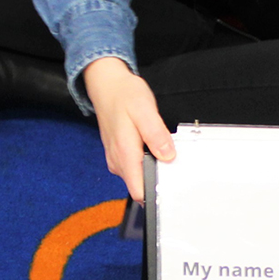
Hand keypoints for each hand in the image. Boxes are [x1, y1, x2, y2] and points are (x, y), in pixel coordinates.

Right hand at [82, 57, 173, 201]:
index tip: (171, 187)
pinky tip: (150, 145)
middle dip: (158, 178)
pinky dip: (146, 160)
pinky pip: (135, 167)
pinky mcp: (118, 155)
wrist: (107, 85)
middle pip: (141, 186)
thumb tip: (167, 156)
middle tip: (170, 157)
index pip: (139, 192)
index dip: (156, 193)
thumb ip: (156, 134)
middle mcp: (118, 161)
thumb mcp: (145, 110)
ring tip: (160, 147)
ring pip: (138, 177)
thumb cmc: (124, 95)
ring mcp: (116, 159)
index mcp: (125, 154)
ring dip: (152, 167)